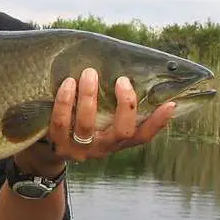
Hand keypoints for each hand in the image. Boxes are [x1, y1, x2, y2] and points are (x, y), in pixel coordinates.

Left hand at [48, 68, 173, 161]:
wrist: (49, 149)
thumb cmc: (81, 121)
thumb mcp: (100, 117)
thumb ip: (113, 103)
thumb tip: (131, 70)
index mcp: (117, 141)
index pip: (143, 136)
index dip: (158, 123)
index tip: (170, 104)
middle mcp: (103, 147)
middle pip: (122, 131)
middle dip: (125, 104)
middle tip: (122, 80)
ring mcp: (81, 149)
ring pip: (87, 124)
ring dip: (89, 96)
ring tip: (89, 73)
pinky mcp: (59, 145)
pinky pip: (61, 122)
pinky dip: (65, 101)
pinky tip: (68, 83)